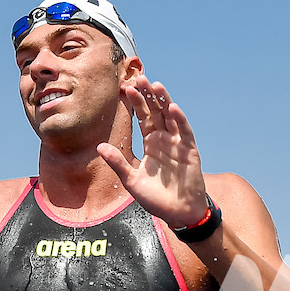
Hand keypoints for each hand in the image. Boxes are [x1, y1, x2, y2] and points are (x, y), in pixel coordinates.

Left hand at [97, 74, 208, 226]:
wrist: (178, 213)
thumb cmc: (155, 198)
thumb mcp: (131, 179)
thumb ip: (118, 162)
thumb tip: (99, 147)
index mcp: (151, 143)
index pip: (142, 117)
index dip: (136, 103)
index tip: (126, 88)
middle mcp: (164, 140)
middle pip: (156, 112)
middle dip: (148, 95)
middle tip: (140, 77)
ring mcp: (178, 144)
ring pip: (171, 117)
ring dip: (164, 101)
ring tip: (156, 85)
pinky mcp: (190, 152)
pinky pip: (185, 132)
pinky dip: (179, 119)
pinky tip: (172, 107)